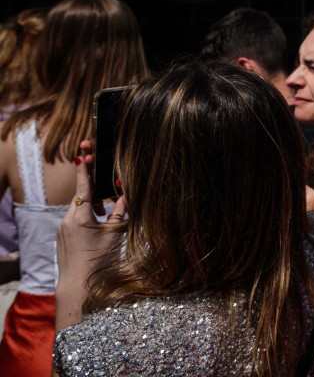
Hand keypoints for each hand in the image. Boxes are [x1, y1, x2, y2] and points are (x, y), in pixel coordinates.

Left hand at [56, 141, 124, 330]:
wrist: (78, 285)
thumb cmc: (98, 261)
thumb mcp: (114, 234)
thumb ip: (119, 212)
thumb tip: (125, 195)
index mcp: (79, 217)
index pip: (83, 187)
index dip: (84, 170)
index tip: (83, 154)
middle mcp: (66, 220)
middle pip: (82, 197)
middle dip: (95, 192)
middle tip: (109, 192)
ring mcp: (62, 228)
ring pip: (78, 209)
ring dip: (92, 207)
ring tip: (106, 216)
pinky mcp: (62, 236)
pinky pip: (74, 219)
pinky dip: (86, 217)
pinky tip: (97, 227)